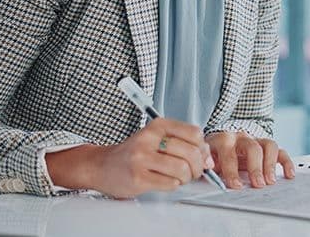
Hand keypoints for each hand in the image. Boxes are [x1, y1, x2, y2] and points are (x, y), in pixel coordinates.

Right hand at [89, 118, 211, 197]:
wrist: (101, 166)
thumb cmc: (133, 153)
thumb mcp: (156, 139)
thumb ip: (182, 143)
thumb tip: (208, 158)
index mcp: (157, 125)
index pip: (194, 133)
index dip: (203, 148)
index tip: (202, 157)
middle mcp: (148, 139)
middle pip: (191, 152)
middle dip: (198, 167)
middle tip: (193, 172)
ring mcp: (142, 158)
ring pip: (182, 169)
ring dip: (186, 178)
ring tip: (179, 178)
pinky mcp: (138, 178)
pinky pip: (170, 184)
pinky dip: (174, 185)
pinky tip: (166, 181)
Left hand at [206, 132, 294, 188]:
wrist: (221, 140)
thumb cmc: (215, 153)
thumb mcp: (207, 158)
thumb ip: (208, 166)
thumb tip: (208, 174)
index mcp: (223, 140)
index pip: (229, 153)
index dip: (232, 171)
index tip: (236, 186)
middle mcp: (241, 137)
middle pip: (252, 148)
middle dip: (256, 168)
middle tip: (258, 184)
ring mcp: (256, 140)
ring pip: (269, 146)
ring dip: (270, 165)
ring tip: (271, 181)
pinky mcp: (267, 146)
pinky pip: (280, 151)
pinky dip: (286, 162)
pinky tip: (289, 174)